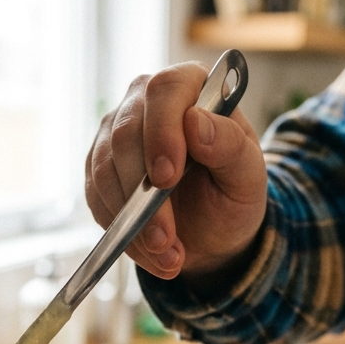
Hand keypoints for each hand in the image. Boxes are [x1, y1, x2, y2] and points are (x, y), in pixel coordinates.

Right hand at [85, 62, 267, 283]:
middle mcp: (146, 103)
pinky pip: (96, 197)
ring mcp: (116, 135)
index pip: (164, 91)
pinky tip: (149, 251)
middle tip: (166, 239)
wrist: (211, 233)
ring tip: (166, 254)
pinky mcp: (99, 170)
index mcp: (191, 89)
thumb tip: (195, 122)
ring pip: (105, 169)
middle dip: (144, 195)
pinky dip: (121, 231)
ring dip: (132, 221)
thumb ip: (231, 146)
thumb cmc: (232, 196)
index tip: (167, 178)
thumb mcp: (248, 177)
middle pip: (126, 134)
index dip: (161, 132)